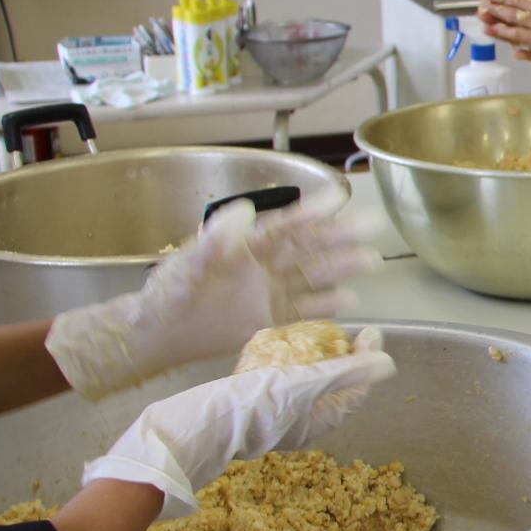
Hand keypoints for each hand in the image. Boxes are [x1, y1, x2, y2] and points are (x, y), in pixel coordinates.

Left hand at [46, 192, 379, 399]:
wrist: (158, 333)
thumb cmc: (169, 292)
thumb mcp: (190, 261)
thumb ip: (218, 237)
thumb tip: (244, 209)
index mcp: (246, 245)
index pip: (286, 224)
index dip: (313, 211)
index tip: (339, 197)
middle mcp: (263, 265)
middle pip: (309, 247)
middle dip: (341, 236)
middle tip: (372, 226)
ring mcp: (269, 292)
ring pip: (314, 276)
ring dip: (342, 267)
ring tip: (371, 261)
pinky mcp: (269, 319)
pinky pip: (305, 310)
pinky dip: (328, 305)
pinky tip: (351, 301)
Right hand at [82, 328, 394, 513]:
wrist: (193, 426)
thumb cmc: (251, 406)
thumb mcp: (304, 384)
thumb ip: (345, 372)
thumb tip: (387, 364)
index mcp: (320, 419)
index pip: (356, 388)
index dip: (367, 359)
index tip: (370, 332)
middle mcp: (301, 424)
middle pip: (333, 387)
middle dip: (344, 359)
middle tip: (346, 332)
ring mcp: (275, 419)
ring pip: (305, 387)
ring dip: (314, 362)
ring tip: (316, 335)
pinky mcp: (249, 410)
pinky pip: (276, 386)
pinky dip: (283, 366)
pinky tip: (274, 349)